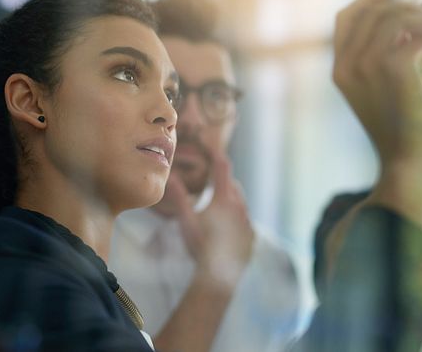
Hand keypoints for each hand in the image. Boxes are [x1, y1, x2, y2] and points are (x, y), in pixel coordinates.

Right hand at [164, 147, 253, 286]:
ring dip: (230, 200)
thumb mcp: (186, 220)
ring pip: (240, 203)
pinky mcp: (252, 237)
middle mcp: (240, 207)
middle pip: (233, 185)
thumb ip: (178, 197)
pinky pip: (245, 221)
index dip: (216, 154)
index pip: (222, 168)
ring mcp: (248, 222)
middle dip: (222, 181)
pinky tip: (226, 228)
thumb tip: (169, 177)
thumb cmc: (200, 245)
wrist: (219, 275)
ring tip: (216, 206)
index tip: (210, 146)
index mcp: (224, 199)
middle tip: (211, 181)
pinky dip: (236, 218)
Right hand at [333, 0, 421, 166]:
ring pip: (396, 16)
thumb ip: (379, 57)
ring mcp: (367, 66)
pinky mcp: (395, 69)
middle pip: (372, 8)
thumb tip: (402, 18)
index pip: (346, 15)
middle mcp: (347, 65)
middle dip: (405, 5)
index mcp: (339, 70)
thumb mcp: (381, 90)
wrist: (407, 163)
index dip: (373, 0)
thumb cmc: (401, 129)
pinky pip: (418, 34)